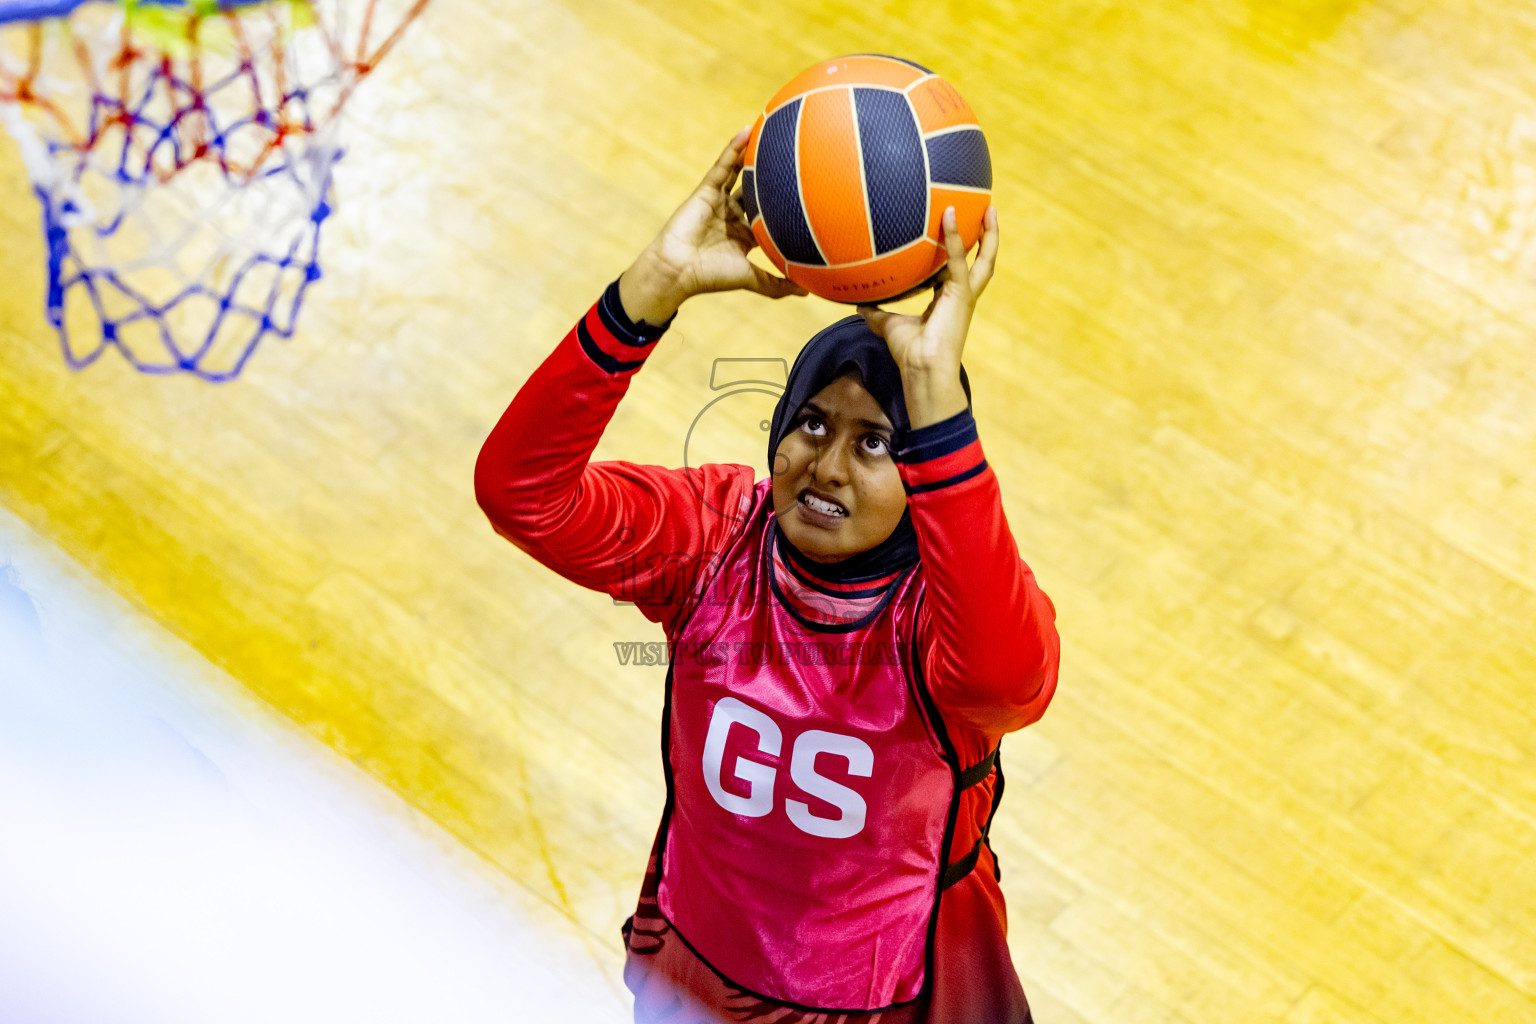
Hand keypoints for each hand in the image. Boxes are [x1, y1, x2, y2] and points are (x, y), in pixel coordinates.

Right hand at [619, 128, 806, 325]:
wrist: (677, 271)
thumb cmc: (711, 276)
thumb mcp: (751, 278)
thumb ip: (777, 283)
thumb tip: (807, 289)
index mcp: (745, 235)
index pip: (768, 214)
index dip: (784, 203)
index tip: (807, 191)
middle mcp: (733, 215)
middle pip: (756, 190)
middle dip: (771, 175)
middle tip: (794, 154)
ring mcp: (719, 201)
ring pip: (740, 173)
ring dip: (754, 154)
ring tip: (772, 132)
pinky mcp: (706, 191)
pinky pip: (722, 165)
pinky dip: (733, 149)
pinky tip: (747, 131)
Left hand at [858, 205, 998, 427]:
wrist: (922, 368)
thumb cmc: (910, 353)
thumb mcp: (888, 326)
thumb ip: (875, 312)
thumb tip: (858, 303)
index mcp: (947, 302)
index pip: (955, 271)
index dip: (957, 252)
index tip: (954, 232)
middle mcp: (961, 296)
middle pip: (982, 262)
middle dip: (988, 239)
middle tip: (988, 213)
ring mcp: (964, 295)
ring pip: (984, 258)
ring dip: (989, 234)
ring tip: (989, 208)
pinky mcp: (961, 294)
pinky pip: (958, 259)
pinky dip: (954, 236)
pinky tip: (948, 214)